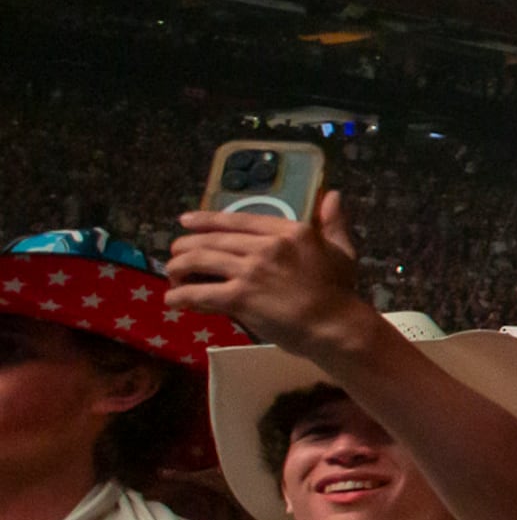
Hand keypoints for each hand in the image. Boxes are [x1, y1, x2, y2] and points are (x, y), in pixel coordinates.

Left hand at [163, 195, 376, 351]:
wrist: (336, 326)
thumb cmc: (340, 291)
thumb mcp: (341, 250)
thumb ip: (333, 222)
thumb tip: (333, 194)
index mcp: (290, 231)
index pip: (239, 220)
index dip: (207, 219)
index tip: (186, 221)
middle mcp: (268, 245)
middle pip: (212, 239)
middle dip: (185, 245)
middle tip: (175, 255)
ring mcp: (252, 271)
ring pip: (200, 260)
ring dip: (178, 267)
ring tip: (171, 276)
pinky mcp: (241, 297)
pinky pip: (200, 292)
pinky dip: (181, 296)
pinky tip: (172, 300)